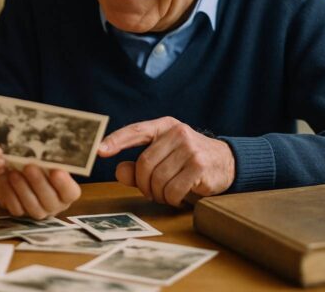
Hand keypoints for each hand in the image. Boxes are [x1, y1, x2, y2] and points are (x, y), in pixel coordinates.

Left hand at [0, 164, 80, 218]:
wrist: (17, 170)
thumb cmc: (38, 162)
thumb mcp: (46, 158)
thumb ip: (50, 158)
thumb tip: (49, 150)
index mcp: (67, 192)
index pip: (71, 192)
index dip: (64, 184)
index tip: (56, 171)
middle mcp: (55, 205)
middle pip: (50, 201)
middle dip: (39, 183)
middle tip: (29, 167)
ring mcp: (38, 211)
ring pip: (33, 207)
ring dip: (22, 189)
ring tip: (13, 173)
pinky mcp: (21, 213)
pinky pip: (16, 209)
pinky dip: (10, 194)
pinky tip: (5, 181)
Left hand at [97, 117, 234, 205]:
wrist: (226, 163)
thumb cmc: (187, 161)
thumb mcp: (163, 158)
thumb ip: (138, 166)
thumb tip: (118, 171)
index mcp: (164, 126)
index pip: (135, 131)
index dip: (116, 141)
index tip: (98, 150)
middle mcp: (177, 133)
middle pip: (144, 164)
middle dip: (143, 184)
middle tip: (150, 192)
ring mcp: (190, 148)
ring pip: (158, 179)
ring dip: (158, 194)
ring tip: (166, 194)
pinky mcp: (200, 166)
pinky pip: (173, 190)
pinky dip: (171, 199)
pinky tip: (178, 196)